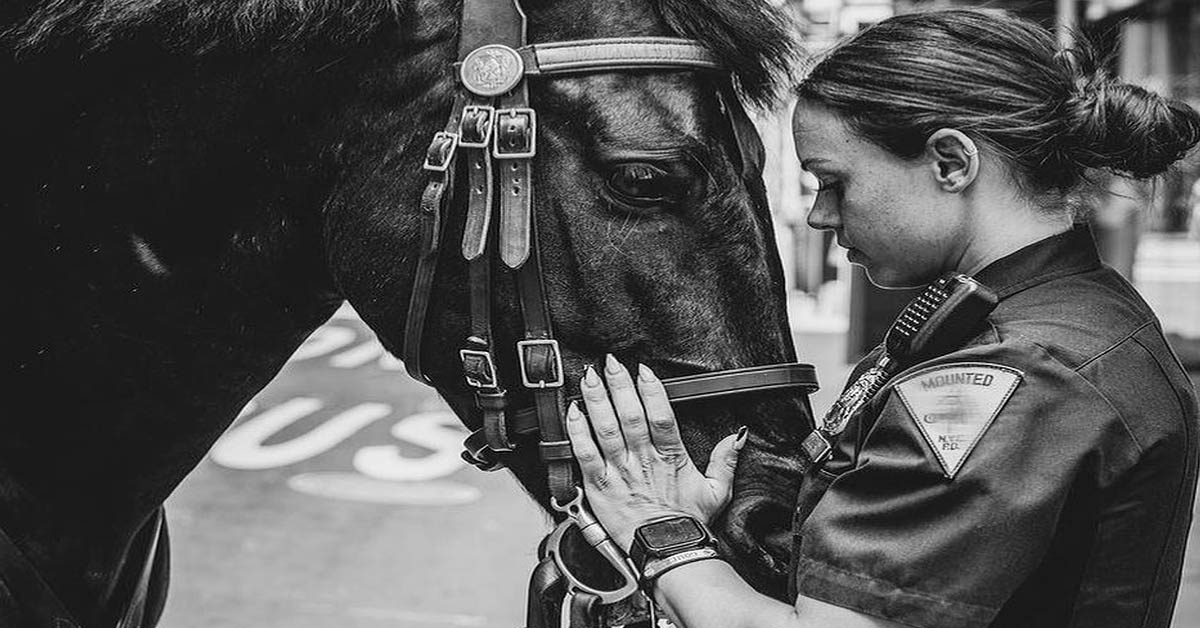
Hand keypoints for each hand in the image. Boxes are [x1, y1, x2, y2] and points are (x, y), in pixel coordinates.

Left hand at [565, 354, 747, 550]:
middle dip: (619, 384)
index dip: (652, 390)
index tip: (644, 370)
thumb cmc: (687, 524)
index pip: (661, 416)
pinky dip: (577, 432)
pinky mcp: (599, 487)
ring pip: (605, 429)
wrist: (667, 555)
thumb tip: (738, 435)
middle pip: (630, 415)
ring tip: (590, 377)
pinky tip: (573, 412)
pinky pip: (585, 455)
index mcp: (671, 458)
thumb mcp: (717, 492)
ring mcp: (620, 473)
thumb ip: (726, 460)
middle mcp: (643, 461)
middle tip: (611, 362)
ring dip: (596, 400)